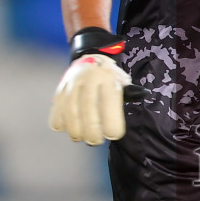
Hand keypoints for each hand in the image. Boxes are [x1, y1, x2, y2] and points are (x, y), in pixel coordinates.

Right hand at [49, 29, 131, 144]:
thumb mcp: (121, 80)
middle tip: (95, 141)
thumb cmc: (109, 77)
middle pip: (88, 109)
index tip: (113, 135)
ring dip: (76, 130)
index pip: (109, 101)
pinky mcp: (59, 91)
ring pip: (70, 112)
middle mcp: (87, 78)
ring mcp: (70, 84)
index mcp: (106, 76)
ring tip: (82, 137)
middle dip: (92, 131)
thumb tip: (143, 94)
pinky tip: (68, 128)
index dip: (111, 121)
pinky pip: (57, 111)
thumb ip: (130, 91)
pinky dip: (61, 123)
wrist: (88, 59)